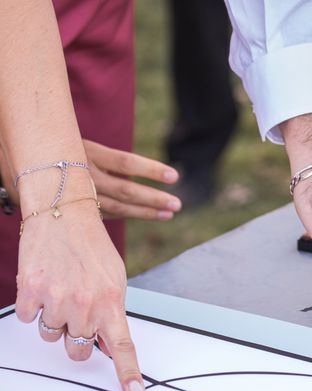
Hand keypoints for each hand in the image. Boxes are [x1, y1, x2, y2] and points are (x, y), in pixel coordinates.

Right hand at [0, 140, 181, 219]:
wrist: (19, 158)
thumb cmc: (53, 144)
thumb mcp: (74, 141)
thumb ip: (102, 157)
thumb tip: (131, 169)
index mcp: (85, 152)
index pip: (124, 163)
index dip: (150, 170)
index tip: (174, 176)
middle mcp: (82, 175)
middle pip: (125, 190)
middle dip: (153, 199)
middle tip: (178, 204)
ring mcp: (78, 194)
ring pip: (117, 206)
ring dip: (146, 211)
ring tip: (170, 212)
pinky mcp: (75, 205)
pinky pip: (105, 213)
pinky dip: (127, 214)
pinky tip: (149, 214)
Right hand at [15, 193, 144, 390]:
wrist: (64, 214)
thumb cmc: (92, 248)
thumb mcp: (114, 278)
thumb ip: (111, 311)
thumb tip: (109, 345)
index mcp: (111, 301)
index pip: (122, 345)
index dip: (128, 371)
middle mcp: (84, 304)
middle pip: (76, 349)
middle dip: (76, 339)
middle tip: (77, 313)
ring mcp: (55, 299)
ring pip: (49, 335)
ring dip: (53, 319)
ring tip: (60, 289)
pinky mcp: (29, 291)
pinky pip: (26, 318)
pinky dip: (32, 306)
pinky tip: (43, 283)